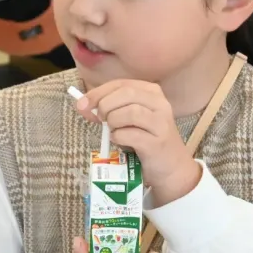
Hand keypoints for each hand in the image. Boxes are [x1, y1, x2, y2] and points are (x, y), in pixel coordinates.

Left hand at [77, 80, 200, 205]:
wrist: (170, 168)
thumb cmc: (146, 140)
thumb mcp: (128, 120)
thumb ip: (108, 109)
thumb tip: (82, 105)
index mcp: (152, 92)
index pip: (121, 84)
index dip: (98, 92)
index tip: (82, 104)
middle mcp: (160, 104)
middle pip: (126, 93)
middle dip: (105, 105)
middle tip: (100, 120)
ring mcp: (161, 123)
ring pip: (130, 112)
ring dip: (113, 122)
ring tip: (114, 131)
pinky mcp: (157, 142)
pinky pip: (130, 134)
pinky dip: (118, 137)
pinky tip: (120, 141)